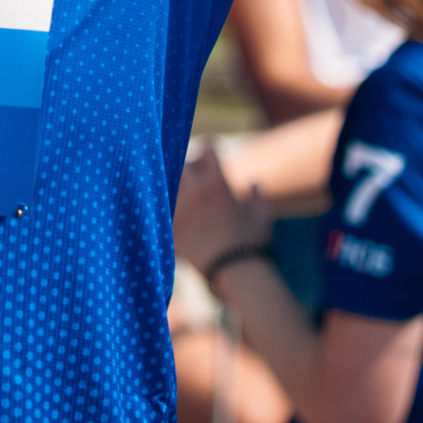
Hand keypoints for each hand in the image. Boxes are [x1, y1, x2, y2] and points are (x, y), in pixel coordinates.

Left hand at [175, 146, 273, 272]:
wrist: (235, 272)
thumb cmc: (251, 242)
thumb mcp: (262, 216)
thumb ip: (258, 196)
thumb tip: (254, 183)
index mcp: (218, 183)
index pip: (207, 150)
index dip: (210, 150)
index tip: (211, 155)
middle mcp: (196, 192)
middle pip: (184, 164)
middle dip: (190, 167)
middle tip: (195, 176)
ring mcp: (180, 209)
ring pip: (168, 184)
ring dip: (175, 186)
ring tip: (181, 194)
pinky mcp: (171, 227)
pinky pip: (161, 210)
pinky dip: (164, 209)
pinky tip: (166, 213)